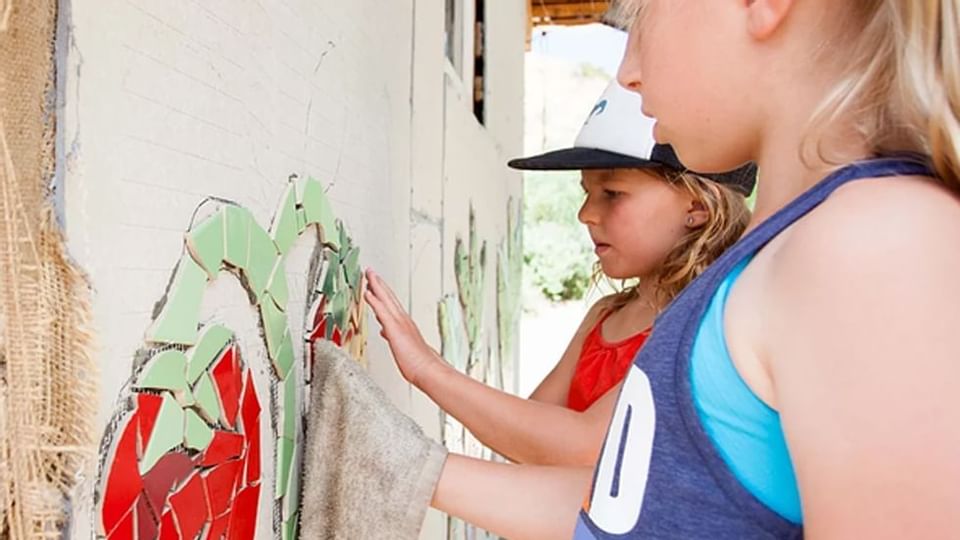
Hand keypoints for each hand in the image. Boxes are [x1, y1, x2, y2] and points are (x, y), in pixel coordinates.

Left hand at [364, 268, 440, 385]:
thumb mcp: (404, 348)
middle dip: (378, 283)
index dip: (382, 293)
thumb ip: (394, 337)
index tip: (375, 285)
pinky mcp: (395, 328)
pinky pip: (382, 310)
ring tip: (368, 275)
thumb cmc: (420, 365)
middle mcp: (403, 320)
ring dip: (376, 286)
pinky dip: (375, 300)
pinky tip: (368, 292)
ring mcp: (399, 322)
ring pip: (385, 299)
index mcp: (405, 325)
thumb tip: (384, 331)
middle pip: (388, 297)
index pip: (391, 304)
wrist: (429, 371)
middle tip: (370, 272)